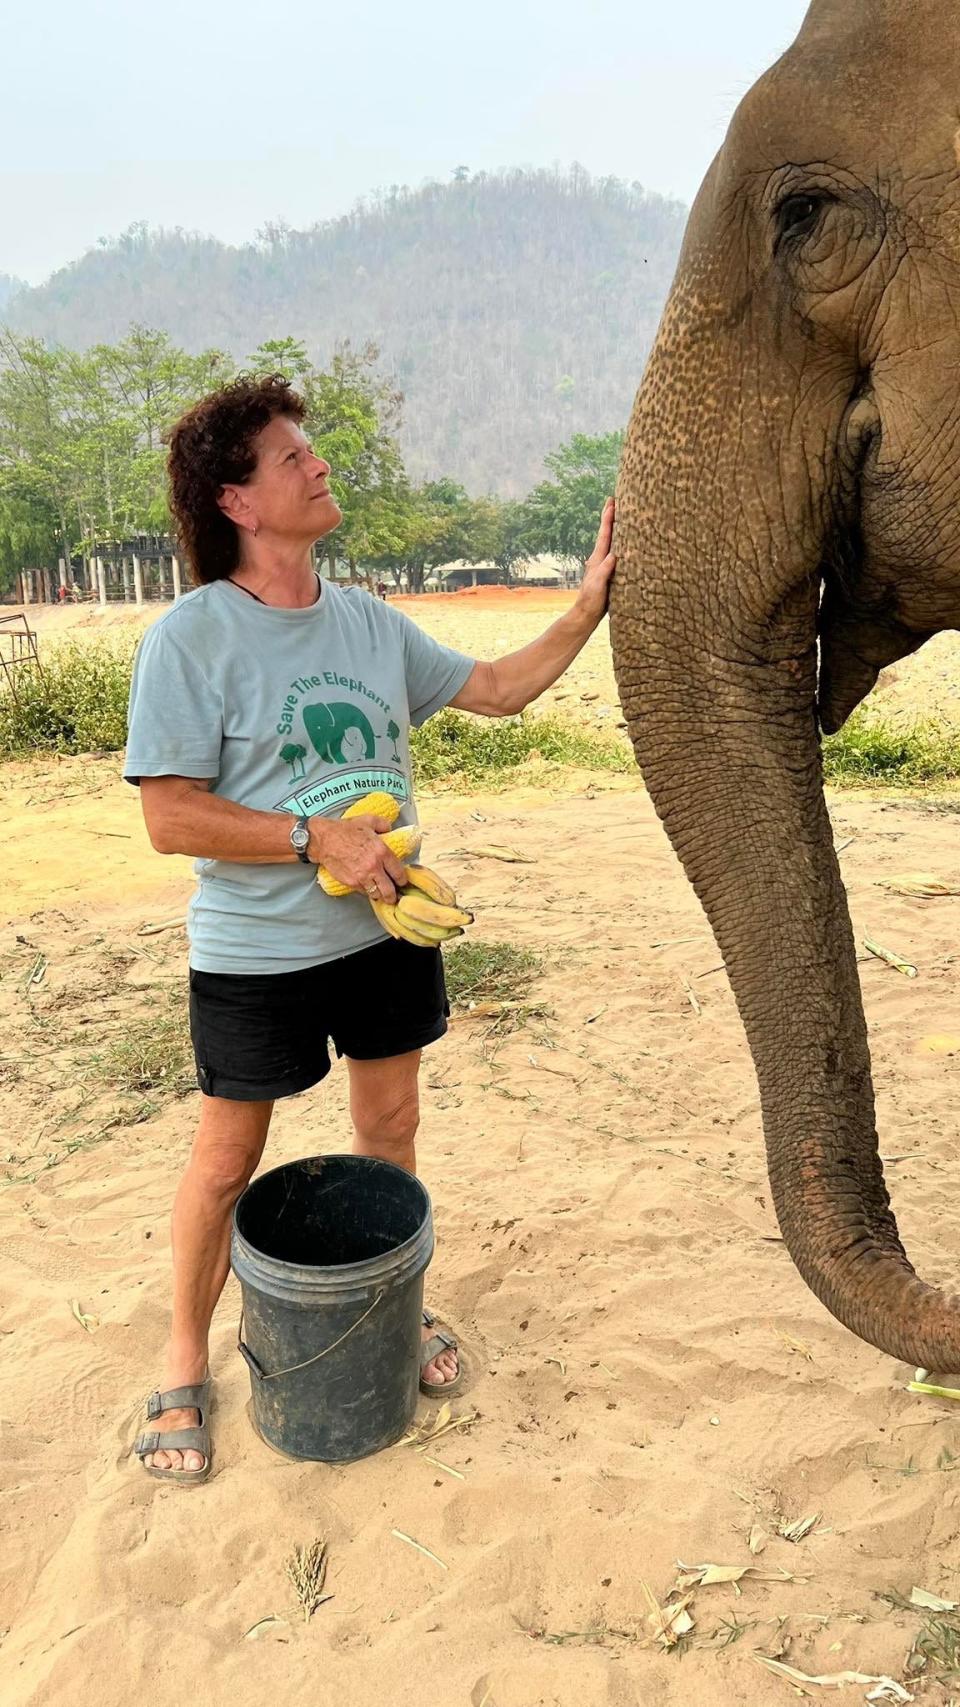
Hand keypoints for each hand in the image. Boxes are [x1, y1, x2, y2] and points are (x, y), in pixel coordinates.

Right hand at [309, 814, 406, 902]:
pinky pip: (364, 892)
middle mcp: (374, 866)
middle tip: (394, 895)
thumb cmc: (344, 830)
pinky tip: (368, 887)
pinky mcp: (351, 883)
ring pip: (377, 894)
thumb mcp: (368, 820)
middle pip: (390, 890)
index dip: (402, 880)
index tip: (402, 882)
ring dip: (380, 895)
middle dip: (393, 895)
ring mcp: (362, 876)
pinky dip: (367, 892)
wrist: (323, 839)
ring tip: (381, 893)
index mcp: (382, 851)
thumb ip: (383, 825)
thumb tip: (390, 829)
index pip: (399, 872)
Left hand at [575, 497, 616, 625]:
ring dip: (614, 527)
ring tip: (619, 515)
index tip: (612, 502)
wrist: (586, 615)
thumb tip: (613, 555)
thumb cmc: (591, 601)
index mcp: (597, 559)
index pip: (604, 534)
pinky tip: (622, 543)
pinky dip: (618, 543)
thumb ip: (604, 570)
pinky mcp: (608, 573)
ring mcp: (603, 565)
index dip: (608, 518)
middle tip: (613, 499)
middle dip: (609, 516)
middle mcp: (599, 559)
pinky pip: (614, 552)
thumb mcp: (598, 586)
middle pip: (605, 533)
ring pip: (610, 541)